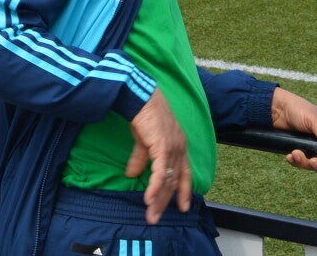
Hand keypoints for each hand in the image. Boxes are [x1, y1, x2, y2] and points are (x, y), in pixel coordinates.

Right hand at [124, 89, 190, 222]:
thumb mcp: (143, 141)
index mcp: (179, 146)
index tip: (183, 207)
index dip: (184, 191)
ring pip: (167, 180)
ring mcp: (173, 148)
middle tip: (155, 218)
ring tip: (150, 215)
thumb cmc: (143, 115)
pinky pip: (160, 173)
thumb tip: (131, 175)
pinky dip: (154, 187)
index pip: (185, 173)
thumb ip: (140, 158)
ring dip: (158, 200)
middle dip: (166, 202)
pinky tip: (149, 199)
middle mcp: (180, 148)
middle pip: (174, 181)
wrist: (139, 97)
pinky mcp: (163, 147)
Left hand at [269, 87, 316, 175]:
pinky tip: (289, 155)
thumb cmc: (297, 108)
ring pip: (311, 164)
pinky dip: (295, 161)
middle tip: (312, 161)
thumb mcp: (313, 119)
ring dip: (304, 162)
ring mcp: (309, 147)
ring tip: (294, 153)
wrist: (275, 108)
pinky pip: (299, 162)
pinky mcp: (297, 149)